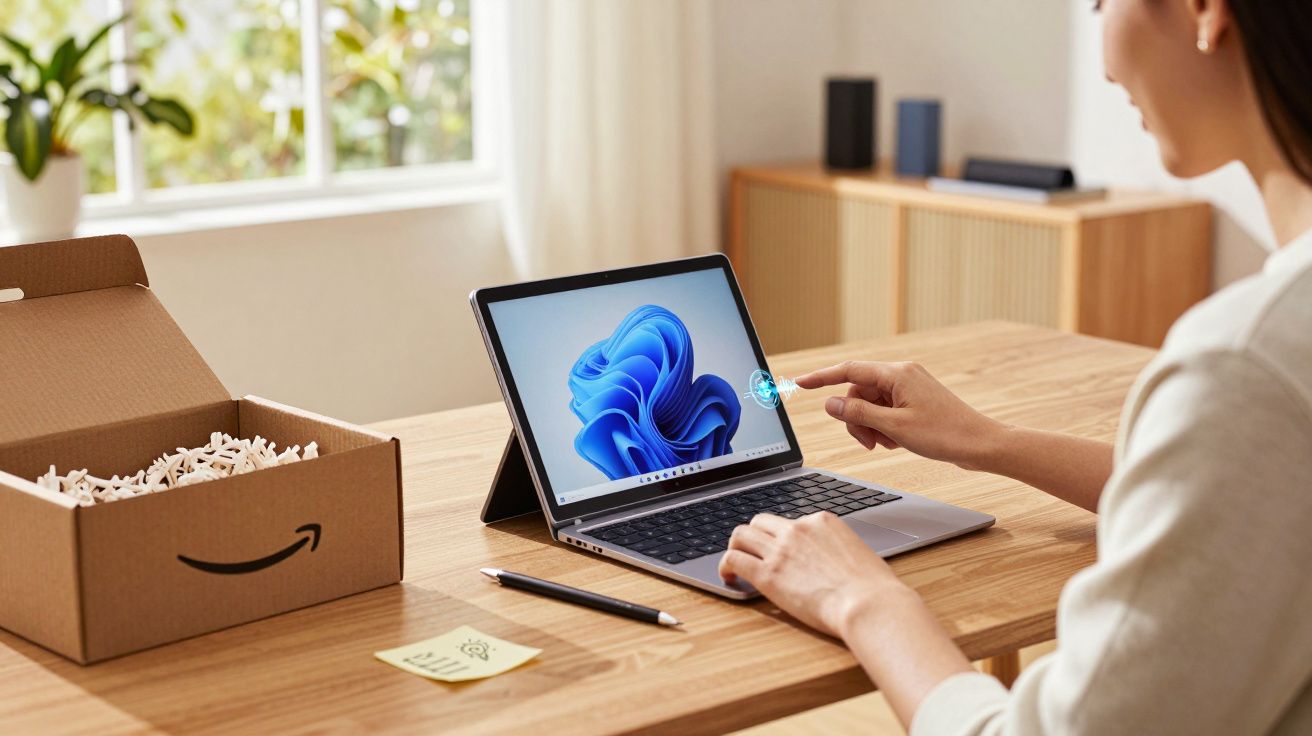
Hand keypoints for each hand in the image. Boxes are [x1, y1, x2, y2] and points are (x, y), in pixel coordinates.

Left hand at [718, 512, 908, 637]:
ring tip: (735, 564)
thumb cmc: (873, 588)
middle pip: (761, 522)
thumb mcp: (860, 554)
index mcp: (822, 521)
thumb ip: (840, 552)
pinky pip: (734, 560)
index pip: (790, 522)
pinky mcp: (768, 573)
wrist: (868, 603)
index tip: (780, 551)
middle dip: (754, 536)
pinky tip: (730, 578)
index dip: (782, 537)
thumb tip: (837, 562)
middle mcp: (798, 529)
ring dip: (735, 547)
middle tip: (752, 554)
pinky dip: (726, 566)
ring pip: (741, 535)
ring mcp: (781, 549)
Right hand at [795, 361, 1006, 470]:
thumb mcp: (894, 428)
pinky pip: (885, 410)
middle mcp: (902, 375)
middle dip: (856, 418)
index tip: (800, 383)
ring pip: (870, 404)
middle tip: (867, 442)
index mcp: (897, 374)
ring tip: (886, 444)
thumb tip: (830, 404)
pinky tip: (897, 441)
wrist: (981, 444)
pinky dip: (884, 427)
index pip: (849, 371)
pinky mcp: (914, 401)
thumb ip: (858, 415)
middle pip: (858, 393)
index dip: (821, 378)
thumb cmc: (944, 435)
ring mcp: (909, 388)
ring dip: (870, 426)